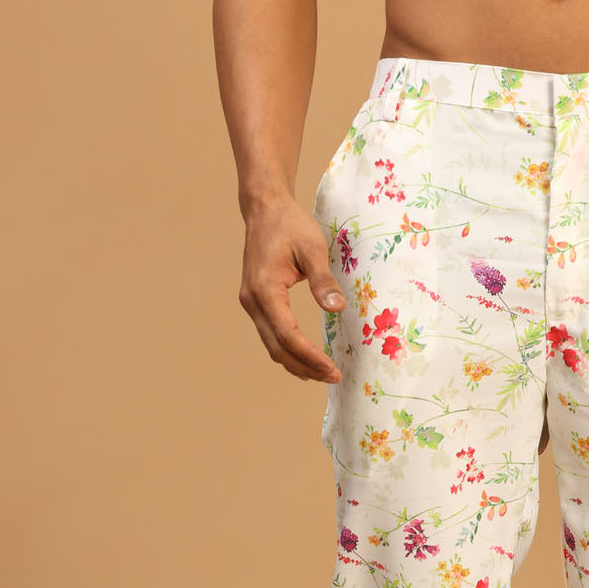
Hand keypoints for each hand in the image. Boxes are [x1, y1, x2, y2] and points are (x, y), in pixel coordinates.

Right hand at [238, 197, 346, 381]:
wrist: (265, 209)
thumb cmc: (290, 224)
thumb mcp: (313, 248)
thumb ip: (324, 280)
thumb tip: (337, 308)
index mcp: (265, 289)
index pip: (288, 334)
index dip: (310, 356)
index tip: (332, 369)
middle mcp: (252, 301)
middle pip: (277, 348)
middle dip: (305, 367)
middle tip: (333, 377)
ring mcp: (251, 303)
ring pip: (272, 346)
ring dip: (296, 364)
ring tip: (322, 374)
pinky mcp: (255, 303)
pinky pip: (270, 335)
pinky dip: (287, 352)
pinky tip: (305, 362)